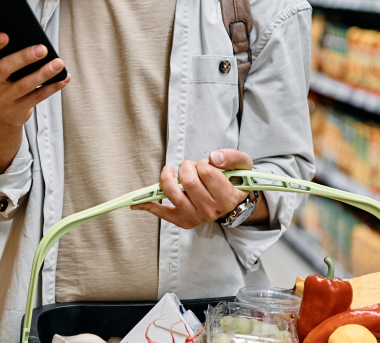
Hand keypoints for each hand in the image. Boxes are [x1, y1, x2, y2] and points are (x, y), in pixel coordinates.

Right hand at [0, 33, 69, 126]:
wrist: (4, 112)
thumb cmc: (6, 79)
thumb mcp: (0, 67)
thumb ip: (9, 54)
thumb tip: (34, 40)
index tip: (6, 35)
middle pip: (3, 68)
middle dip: (24, 57)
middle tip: (43, 49)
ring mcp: (0, 99)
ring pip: (23, 85)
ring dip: (43, 73)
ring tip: (58, 63)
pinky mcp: (16, 110)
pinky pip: (36, 98)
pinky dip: (52, 87)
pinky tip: (63, 78)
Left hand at [132, 149, 253, 228]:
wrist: (235, 202)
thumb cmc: (235, 181)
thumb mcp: (243, 165)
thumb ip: (232, 158)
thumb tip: (213, 157)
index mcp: (227, 197)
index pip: (207, 172)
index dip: (203, 163)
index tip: (206, 165)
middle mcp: (211, 210)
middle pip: (188, 181)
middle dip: (187, 167)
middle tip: (191, 167)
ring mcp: (196, 217)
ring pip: (173, 194)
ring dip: (168, 178)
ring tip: (170, 172)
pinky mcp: (183, 221)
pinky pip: (163, 213)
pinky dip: (149, 207)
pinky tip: (136, 204)